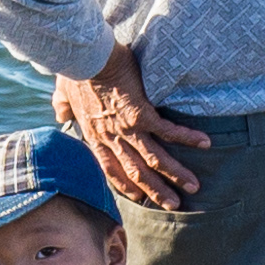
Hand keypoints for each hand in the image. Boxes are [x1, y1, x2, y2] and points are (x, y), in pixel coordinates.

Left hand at [54, 44, 208, 209]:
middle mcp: (112, 138)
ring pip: (154, 160)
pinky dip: (187, 138)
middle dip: (156, 191)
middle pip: (136, 172)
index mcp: (95, 135)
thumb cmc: (74, 72)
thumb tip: (60, 113)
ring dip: (175, 174)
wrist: (84, 59)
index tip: (139, 197)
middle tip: (173, 205)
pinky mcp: (142, 114)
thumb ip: (62, 106)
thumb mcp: (63, 93)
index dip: (126, 185)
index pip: (111, 169)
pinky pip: (168, 131)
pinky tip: (205, 143)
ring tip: (193, 187)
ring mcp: (127, 129)